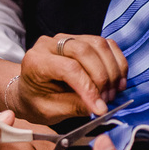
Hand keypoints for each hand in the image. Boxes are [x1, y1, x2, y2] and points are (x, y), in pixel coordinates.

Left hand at [14, 34, 128, 123]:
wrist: (30, 91)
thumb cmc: (36, 101)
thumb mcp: (49, 111)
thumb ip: (73, 107)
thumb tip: (99, 107)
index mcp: (36, 61)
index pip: (68, 68)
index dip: (88, 87)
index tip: (100, 107)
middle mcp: (50, 44)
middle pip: (85, 51)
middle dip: (102, 77)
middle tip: (107, 100)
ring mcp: (66, 38)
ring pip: (99, 44)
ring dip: (112, 70)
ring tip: (112, 93)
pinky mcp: (81, 39)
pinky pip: (106, 44)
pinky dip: (116, 62)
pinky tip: (117, 81)